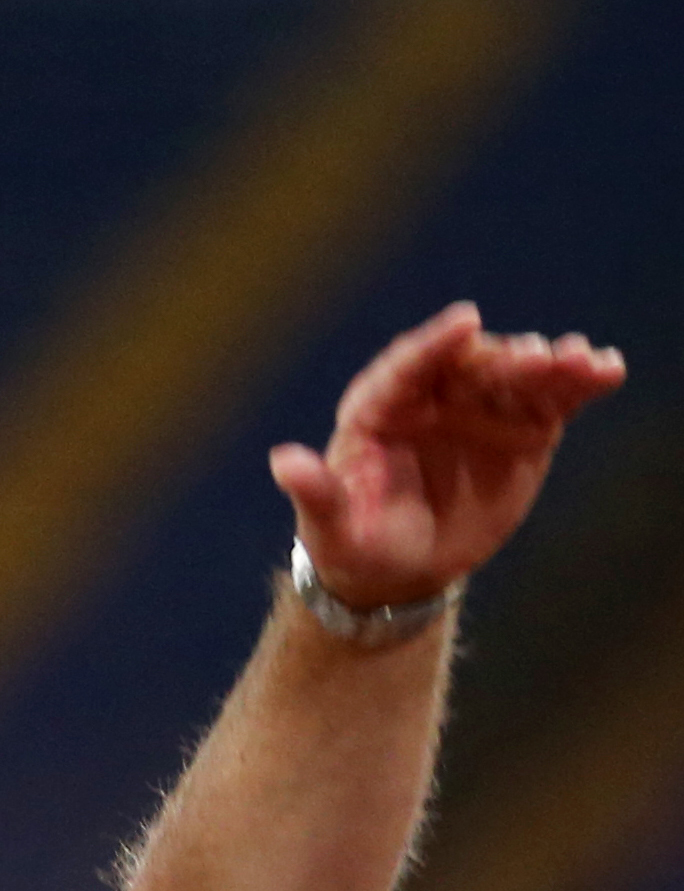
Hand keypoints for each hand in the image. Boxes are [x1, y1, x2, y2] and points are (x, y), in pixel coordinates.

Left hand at [268, 302, 623, 606]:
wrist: (399, 569)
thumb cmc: (355, 542)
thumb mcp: (331, 525)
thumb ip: (316, 492)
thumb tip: (283, 462)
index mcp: (378, 408)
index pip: (406, 366)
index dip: (435, 344)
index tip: (465, 322)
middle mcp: (432, 397)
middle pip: (471, 365)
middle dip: (506, 357)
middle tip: (542, 355)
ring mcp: (479, 409)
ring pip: (517, 375)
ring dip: (553, 364)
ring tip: (585, 360)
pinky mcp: (521, 429)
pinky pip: (552, 399)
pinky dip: (580, 383)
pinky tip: (607, 369)